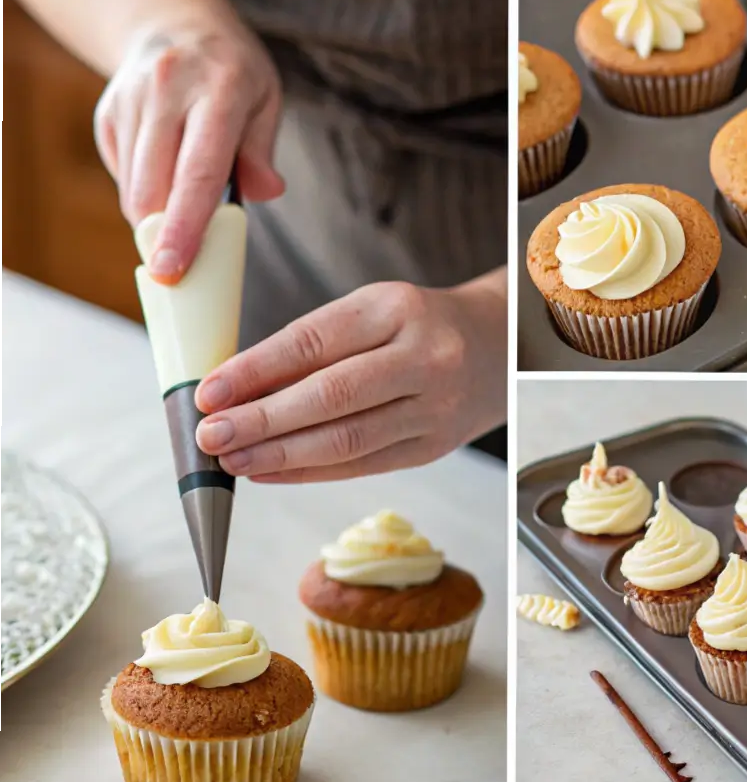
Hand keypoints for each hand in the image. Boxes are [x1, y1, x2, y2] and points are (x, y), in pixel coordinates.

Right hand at [93, 6, 285, 282]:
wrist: (174, 21)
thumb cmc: (233, 72)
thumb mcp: (266, 99)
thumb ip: (262, 150)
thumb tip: (265, 192)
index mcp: (219, 90)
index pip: (198, 171)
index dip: (185, 226)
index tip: (173, 268)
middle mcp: (167, 90)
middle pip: (155, 186)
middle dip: (164, 236)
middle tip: (181, 267)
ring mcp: (130, 101)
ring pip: (134, 188)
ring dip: (157, 216)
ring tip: (186, 205)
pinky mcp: (108, 114)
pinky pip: (124, 176)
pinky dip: (146, 192)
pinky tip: (166, 172)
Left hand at [193, 271, 507, 481]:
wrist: (502, 350)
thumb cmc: (421, 326)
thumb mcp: (372, 312)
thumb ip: (313, 346)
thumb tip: (237, 388)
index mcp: (396, 309)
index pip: (314, 342)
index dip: (256, 370)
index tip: (210, 392)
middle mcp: (423, 357)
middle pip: (331, 396)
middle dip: (262, 421)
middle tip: (212, 435)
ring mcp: (433, 407)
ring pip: (347, 440)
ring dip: (281, 455)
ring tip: (234, 460)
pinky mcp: (433, 447)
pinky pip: (364, 465)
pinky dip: (311, 472)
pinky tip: (273, 472)